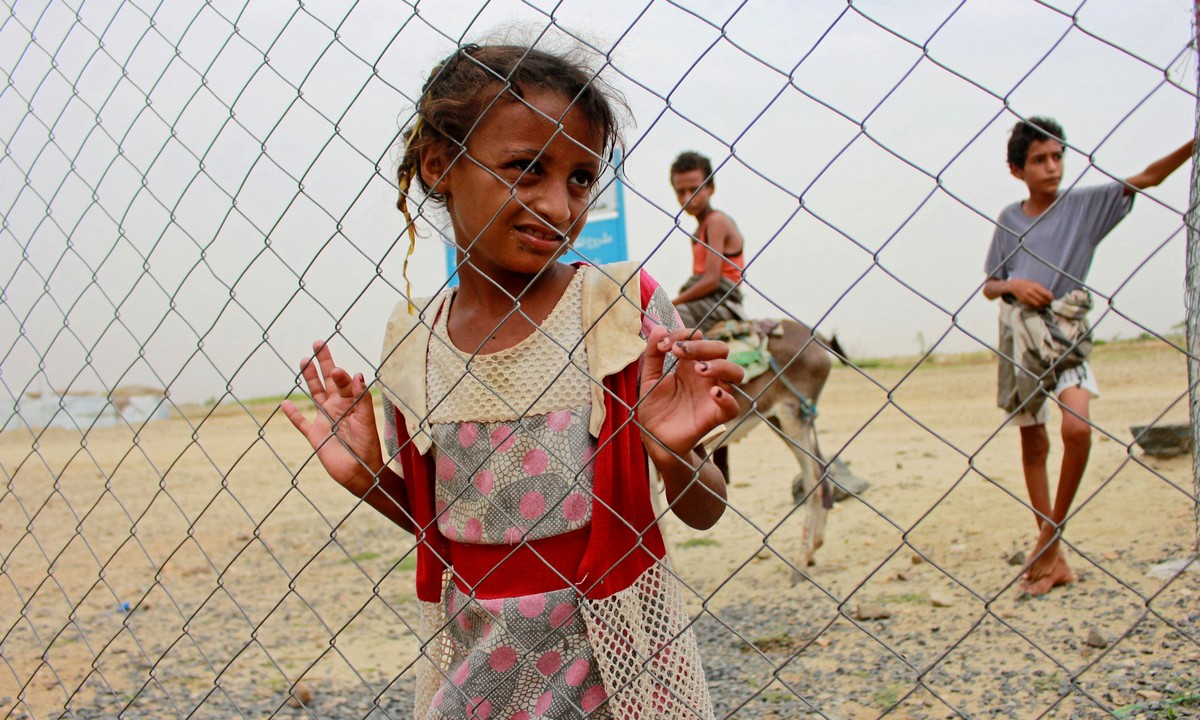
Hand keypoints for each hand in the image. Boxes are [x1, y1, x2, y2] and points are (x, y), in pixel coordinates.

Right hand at [281, 340, 385, 493]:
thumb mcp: (366, 421)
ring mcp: (324, 420)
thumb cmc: (368, 447)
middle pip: (327, 380)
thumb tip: (357, 374)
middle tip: (318, 343)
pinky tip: (285, 403)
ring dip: (309, 379)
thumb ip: (361, 399)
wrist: (360, 473)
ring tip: (303, 361)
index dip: (340, 374)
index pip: (344, 382)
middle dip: (323, 362)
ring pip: (314, 394)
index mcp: (351, 403)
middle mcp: (337, 407)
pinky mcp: (314, 435)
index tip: (338, 370)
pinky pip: (301, 422)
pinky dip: (292, 414)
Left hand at [637, 326, 744, 457]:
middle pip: (722, 350)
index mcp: (690, 364)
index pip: (700, 339)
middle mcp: (706, 376)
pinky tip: (713, 393)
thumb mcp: (648, 379)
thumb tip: (658, 327)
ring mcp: (713, 395)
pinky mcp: (715, 416)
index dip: (685, 336)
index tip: (665, 345)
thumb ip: (653, 355)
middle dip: (703, 346)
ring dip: (720, 366)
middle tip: (679, 353)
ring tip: (699, 369)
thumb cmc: (655, 408)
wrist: (654, 438)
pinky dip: (727, 398)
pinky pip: (733, 406)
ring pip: (736, 372)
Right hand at [1006, 278, 1053, 307]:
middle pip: (1042, 300)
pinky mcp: (1024, 301)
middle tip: (1050, 303)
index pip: (1045, 294)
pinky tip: (1039, 305)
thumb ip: (1042, 289)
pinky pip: (1033, 305)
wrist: (1014, 285)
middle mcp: (1030, 292)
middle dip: (1047, 302)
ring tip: (1045, 305)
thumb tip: (1050, 295)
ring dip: (1043, 305)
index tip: (1052, 299)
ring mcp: (1027, 297)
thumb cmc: (1026, 284)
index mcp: (1035, 286)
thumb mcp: (1035, 283)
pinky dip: (1037, 306)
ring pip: (1038, 304)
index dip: (1050, 298)